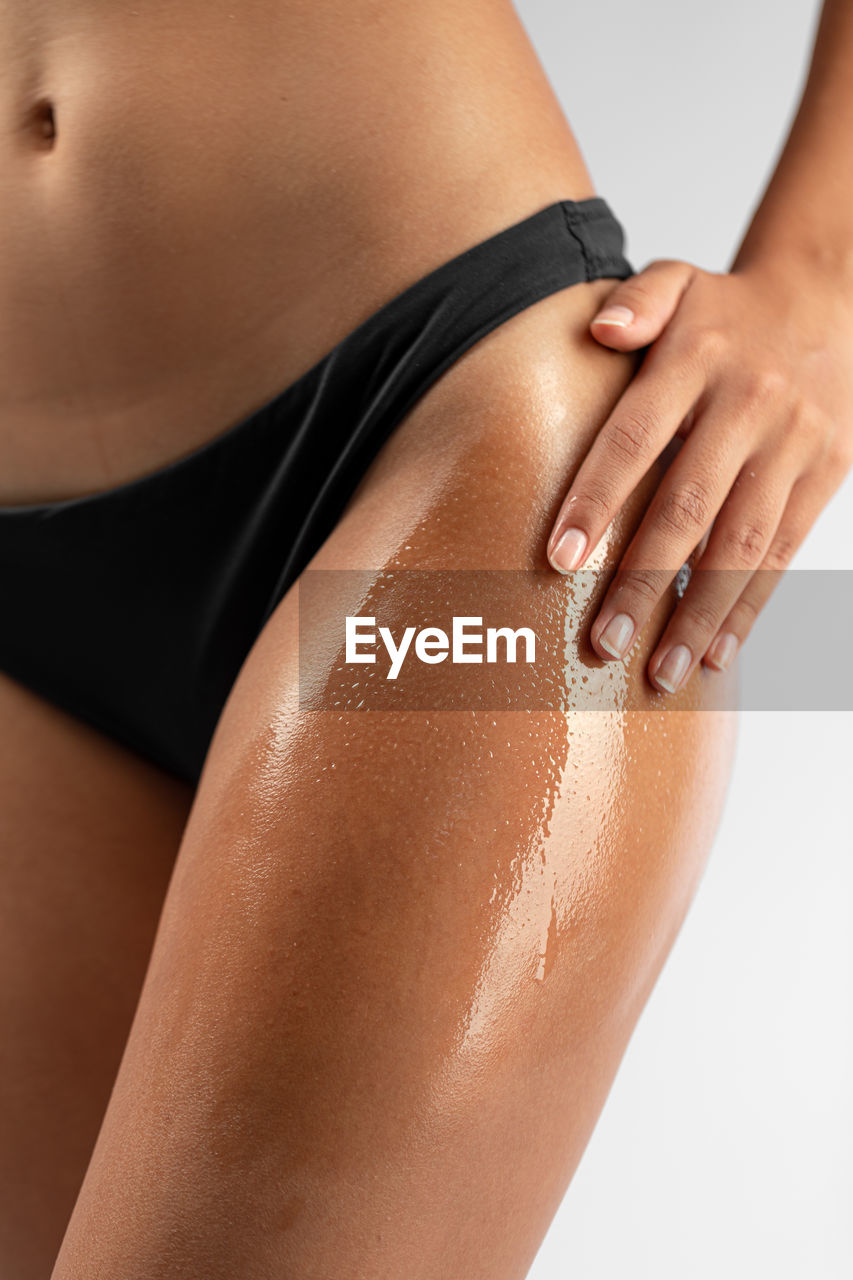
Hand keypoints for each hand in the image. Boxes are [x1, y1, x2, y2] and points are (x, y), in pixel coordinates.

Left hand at [546, 257, 852, 691]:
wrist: (829, 301)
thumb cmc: (726, 311)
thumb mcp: (679, 280)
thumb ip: (637, 301)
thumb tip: (597, 328)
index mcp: (697, 361)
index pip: (635, 438)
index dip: (597, 500)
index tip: (558, 560)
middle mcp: (747, 406)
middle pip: (688, 507)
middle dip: (643, 581)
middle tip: (602, 644)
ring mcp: (792, 445)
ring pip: (742, 544)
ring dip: (699, 613)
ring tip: (659, 671)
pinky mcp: (825, 474)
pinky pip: (784, 551)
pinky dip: (750, 605)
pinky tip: (717, 652)